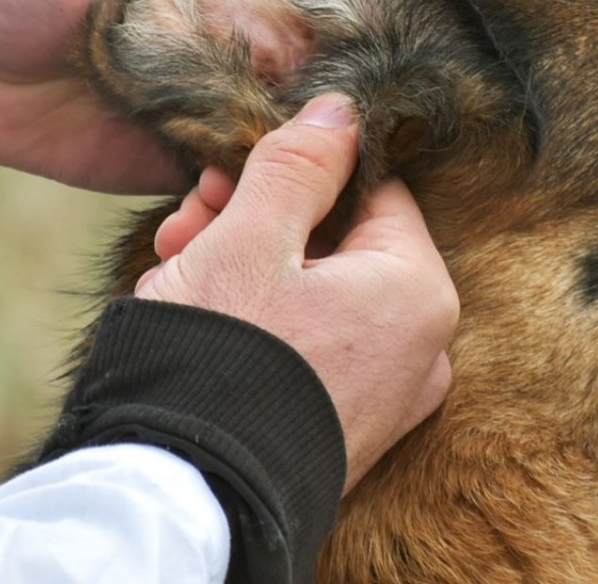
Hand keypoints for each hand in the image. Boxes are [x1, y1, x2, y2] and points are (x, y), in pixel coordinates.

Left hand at [0, 0, 387, 192]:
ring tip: (245, 144)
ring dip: (300, 135)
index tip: (351, 14)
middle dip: (333, 67)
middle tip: (278, 81)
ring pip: (317, 107)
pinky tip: (220, 190)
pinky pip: (266, 166)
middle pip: (347, 32)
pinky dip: (256, 183)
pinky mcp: (217, 140)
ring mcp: (244, 70)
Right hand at [135, 93, 457, 491]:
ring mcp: (387, 393)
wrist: (190, 491)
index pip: (370, 190)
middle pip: (336, 242)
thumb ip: (299, 163)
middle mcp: (421, 344)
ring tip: (176, 261)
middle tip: (189, 214)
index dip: (296, 169)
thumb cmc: (226, 353)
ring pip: (316, 293)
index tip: (228, 170)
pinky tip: (199, 306)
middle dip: (256, 218)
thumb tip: (344, 106)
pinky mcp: (348, 425)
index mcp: (417, 288)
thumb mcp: (251, 235)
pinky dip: (261, 320)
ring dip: (246, 263)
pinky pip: (312, 346)